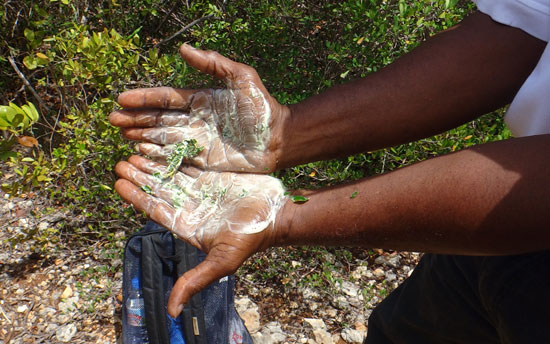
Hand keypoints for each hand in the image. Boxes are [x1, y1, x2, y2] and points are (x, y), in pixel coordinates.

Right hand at [110, 44, 289, 172]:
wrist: (278, 138)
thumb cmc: (262, 107)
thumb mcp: (241, 78)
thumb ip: (214, 64)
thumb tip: (183, 49)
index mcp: (199, 99)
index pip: (166, 97)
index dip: (144, 98)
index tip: (122, 98)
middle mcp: (193, 119)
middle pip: (158, 118)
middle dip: (135, 118)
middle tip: (112, 120)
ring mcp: (196, 140)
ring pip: (162, 137)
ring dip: (141, 136)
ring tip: (122, 135)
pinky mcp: (201, 160)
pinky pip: (174, 157)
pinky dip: (157, 156)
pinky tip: (140, 154)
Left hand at [114, 155, 286, 315]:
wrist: (276, 216)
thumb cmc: (250, 239)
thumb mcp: (222, 263)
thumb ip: (196, 281)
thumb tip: (172, 311)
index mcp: (187, 227)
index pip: (155, 211)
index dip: (136, 198)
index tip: (118, 183)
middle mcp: (190, 208)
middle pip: (158, 191)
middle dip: (139, 178)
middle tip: (121, 163)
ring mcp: (200, 191)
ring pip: (169, 176)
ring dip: (151, 166)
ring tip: (133, 152)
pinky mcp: (212, 177)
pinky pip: (187, 165)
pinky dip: (172, 157)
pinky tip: (158, 147)